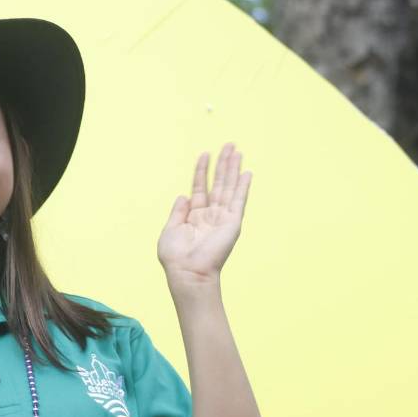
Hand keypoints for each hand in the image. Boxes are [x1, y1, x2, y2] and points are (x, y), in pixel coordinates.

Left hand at [157, 144, 250, 289]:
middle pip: (218, 183)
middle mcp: (210, 214)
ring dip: (233, 169)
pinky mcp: (232, 223)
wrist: (187, 272)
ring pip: (229, 187)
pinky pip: (238, 200)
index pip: (200, 187)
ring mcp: (222, 218)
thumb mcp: (171, 229)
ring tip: (237, 150)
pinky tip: (246, 172)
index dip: (202, 170)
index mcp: (195, 216)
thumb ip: (178, 211)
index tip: (205, 153)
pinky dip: (243, 186)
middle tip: (229, 145)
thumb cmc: (176, 256)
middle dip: (223, 164)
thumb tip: (184, 195)